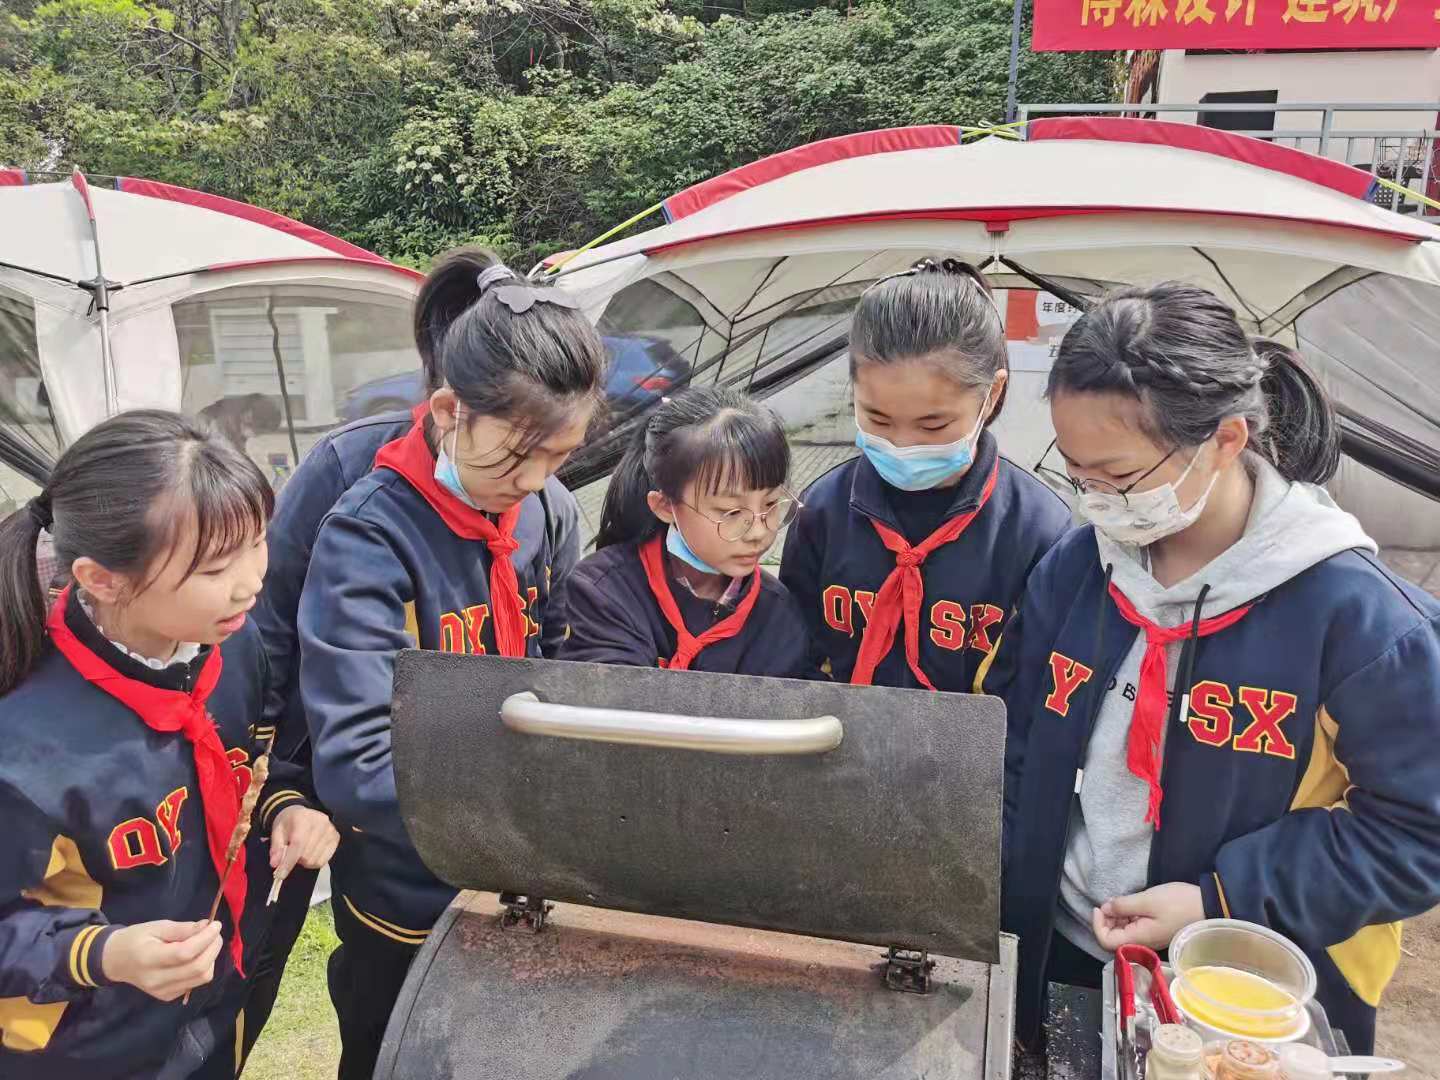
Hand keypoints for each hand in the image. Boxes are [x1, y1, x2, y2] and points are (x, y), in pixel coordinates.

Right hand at [101, 920, 223, 1001]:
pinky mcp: (167, 997)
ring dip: (211, 958)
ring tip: (205, 943)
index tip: (215, 925)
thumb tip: (207, 927)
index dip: (205, 939)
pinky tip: (195, 957)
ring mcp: (162, 992)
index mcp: (149, 959)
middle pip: (198, 968)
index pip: (185, 953)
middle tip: (214, 933)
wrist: (115, 961)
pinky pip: (195, 983)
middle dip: (213, 948)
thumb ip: (182, 929)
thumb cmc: (135, 939)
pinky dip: (202, 968)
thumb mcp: (156, 927)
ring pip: (201, 978)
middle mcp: (156, 980)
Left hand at [270, 806, 339, 878]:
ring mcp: (330, 830)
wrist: (302, 814)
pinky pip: (323, 861)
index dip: (289, 861)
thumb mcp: (277, 832)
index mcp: (303, 818)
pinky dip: (314, 862)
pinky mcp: (336, 838)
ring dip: (304, 862)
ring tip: (301, 852)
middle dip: (295, 860)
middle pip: (306, 855)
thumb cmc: (288, 824)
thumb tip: (275, 864)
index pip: (298, 844)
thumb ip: (276, 848)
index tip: (280, 875)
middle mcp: (320, 823)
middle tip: (290, 854)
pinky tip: (310, 853)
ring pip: (314, 860)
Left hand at [1092, 882, 1204, 951]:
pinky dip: (1128, 917)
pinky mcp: (1155, 931)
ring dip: (1117, 917)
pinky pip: (1135, 928)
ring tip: (1121, 901)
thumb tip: (1105, 909)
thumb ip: (1123, 906)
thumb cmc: (1179, 903)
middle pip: (1113, 938)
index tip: (1098, 907)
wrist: (1209, 906)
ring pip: (1123, 932)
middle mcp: (1142, 943)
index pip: (1106, 942)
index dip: (1097, 925)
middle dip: (1107, 920)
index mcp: (1138, 939)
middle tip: (1111, 901)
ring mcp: (1149, 938)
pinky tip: (1132, 905)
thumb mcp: (1147, 900)